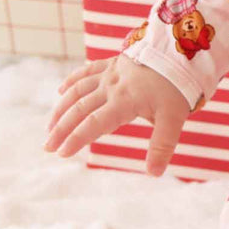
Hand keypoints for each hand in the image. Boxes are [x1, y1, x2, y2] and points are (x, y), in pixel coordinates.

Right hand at [43, 53, 190, 175]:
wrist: (180, 55)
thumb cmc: (177, 88)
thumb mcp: (174, 119)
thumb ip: (162, 146)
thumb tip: (154, 173)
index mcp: (124, 102)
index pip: (94, 124)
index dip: (76, 139)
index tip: (62, 153)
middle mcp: (111, 87)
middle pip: (79, 109)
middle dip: (61, 129)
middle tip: (48, 147)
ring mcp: (109, 74)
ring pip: (77, 91)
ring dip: (61, 108)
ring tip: (50, 127)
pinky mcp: (112, 64)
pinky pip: (86, 71)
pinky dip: (72, 81)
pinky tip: (61, 92)